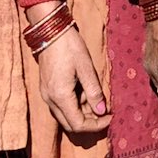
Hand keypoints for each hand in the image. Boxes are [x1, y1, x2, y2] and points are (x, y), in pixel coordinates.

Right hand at [32, 10, 112, 133]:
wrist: (50, 31)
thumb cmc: (69, 47)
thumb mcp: (86, 68)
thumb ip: (94, 91)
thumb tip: (102, 111)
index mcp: (60, 96)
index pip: (78, 124)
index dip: (96, 125)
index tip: (110, 116)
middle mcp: (50, 100)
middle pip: (70, 125)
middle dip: (90, 122)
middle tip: (105, 112)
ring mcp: (46, 95)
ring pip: (66, 116)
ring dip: (82, 113)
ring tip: (96, 97)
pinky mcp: (47, 90)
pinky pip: (61, 106)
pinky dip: (75, 105)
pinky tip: (85, 92)